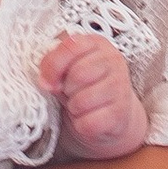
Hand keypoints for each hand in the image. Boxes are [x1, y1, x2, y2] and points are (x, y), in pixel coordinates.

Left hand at [41, 31, 148, 160]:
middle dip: (66, 89)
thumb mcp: (66, 69)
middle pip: (78, 74)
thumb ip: (52, 66)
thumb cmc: (83, 86)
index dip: (53, 66)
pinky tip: (88, 118)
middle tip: (70, 93)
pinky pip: (89, 123)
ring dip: (73, 108)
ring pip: (82, 101)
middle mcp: (114, 60)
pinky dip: (81, 125)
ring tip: (80, 105)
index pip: (71, 46)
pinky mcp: (121, 113)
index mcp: (97, 43)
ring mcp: (121, 86)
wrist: (110, 113)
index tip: (49, 80)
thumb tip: (46, 82)